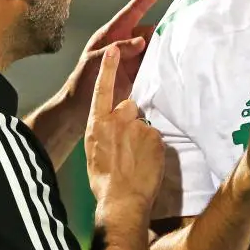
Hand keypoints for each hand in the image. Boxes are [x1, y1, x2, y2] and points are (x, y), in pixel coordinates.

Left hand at [67, 0, 172, 111]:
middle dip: (165, 30)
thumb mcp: (95, 62)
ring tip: (182, 50)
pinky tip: (176, 66)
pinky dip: (164, 65)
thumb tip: (142, 41)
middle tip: (182, 32)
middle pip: (151, 30)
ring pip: (156, 48)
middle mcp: (126, 43)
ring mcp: (134, 59)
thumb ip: (117, 50)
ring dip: (166, 49)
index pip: (135, 9)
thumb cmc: (82, 83)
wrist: (79, 112)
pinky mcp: (139, 75)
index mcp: (113, 33)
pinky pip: (156, 65)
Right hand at [85, 46, 165, 207]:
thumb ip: (102, 132)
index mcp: (97, 123)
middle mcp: (118, 120)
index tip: (113, 49)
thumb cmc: (103, 180)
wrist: (121, 199)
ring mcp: (138, 127)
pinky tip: (146, 163)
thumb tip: (110, 128)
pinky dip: (152, 147)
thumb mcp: (93, 151)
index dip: (108, 69)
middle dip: (130, 119)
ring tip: (136, 159)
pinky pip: (155, 137)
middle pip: (128, 106)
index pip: (102, 89)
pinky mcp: (155, 137)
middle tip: (127, 144)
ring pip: (143, 125)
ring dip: (141, 136)